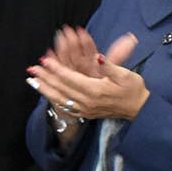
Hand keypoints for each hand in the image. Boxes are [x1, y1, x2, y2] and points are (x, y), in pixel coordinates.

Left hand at [28, 33, 146, 122]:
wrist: (139, 108)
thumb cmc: (133, 89)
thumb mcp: (125, 74)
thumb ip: (109, 66)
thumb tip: (98, 57)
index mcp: (96, 90)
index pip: (71, 78)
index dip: (57, 69)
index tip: (45, 60)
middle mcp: (88, 101)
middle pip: (61, 88)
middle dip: (46, 77)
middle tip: (32, 68)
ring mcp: (85, 109)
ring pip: (59, 98)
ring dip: (45, 88)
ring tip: (32, 80)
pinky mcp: (84, 113)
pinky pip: (64, 106)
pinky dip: (52, 98)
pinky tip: (44, 92)